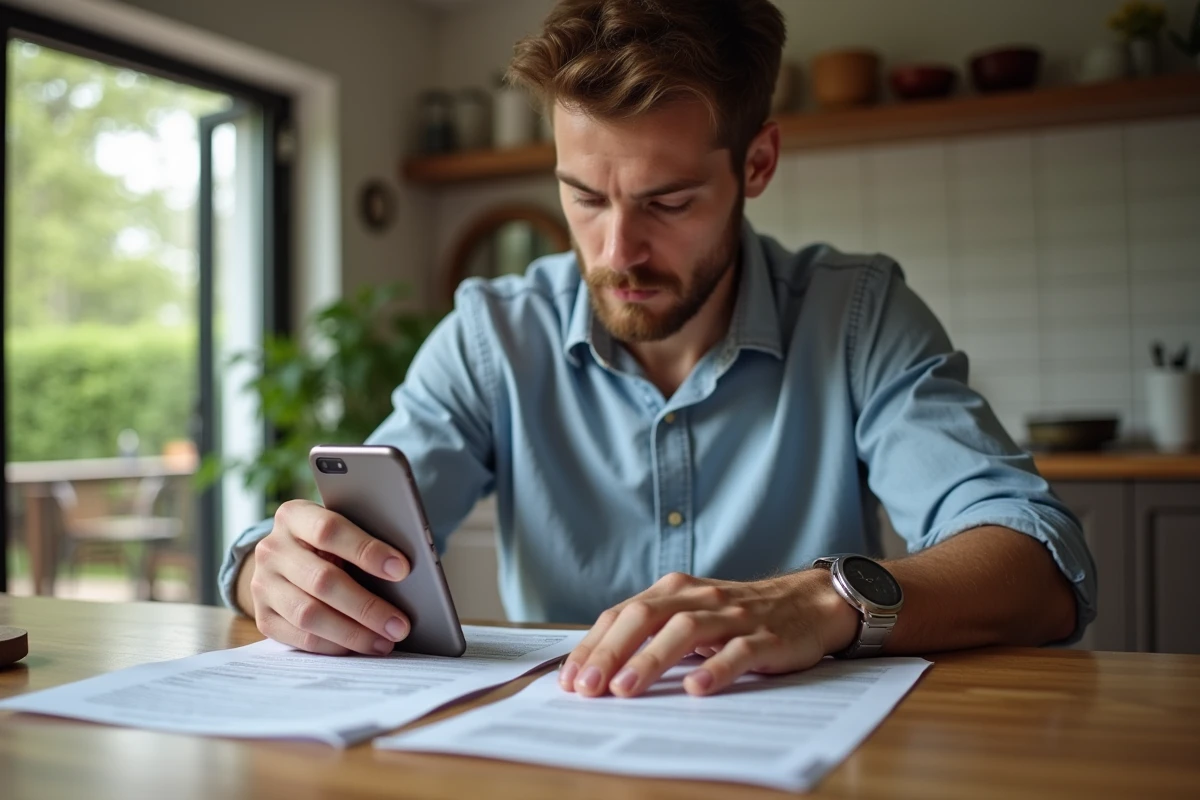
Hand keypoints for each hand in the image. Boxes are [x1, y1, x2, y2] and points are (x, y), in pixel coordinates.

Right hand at [245, 499, 412, 655]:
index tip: (402, 570)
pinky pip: (300, 638)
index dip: (367, 550)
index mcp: (294, 515)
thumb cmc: (330, 542)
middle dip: (367, 606)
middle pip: (322, 580)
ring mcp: (262, 585)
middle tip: (400, 624)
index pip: (330, 530)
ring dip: (354, 633)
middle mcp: (271, 549)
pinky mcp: (263, 617)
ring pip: (309, 614)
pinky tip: (360, 648)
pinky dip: (335, 646)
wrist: (286, 559)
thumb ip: (364, 540)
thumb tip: (403, 572)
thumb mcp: (342, 529)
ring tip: (385, 641)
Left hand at [559, 570, 857, 697]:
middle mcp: (700, 598)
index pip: (623, 614)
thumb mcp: (692, 615)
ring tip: (625, 689)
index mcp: (675, 591)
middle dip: (611, 652)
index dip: (593, 645)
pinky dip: (715, 669)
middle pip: (645, 617)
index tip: (570, 679)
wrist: (809, 603)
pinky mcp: (766, 638)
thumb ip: (653, 632)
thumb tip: (600, 668)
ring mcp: (734, 616)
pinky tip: (696, 689)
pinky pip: (738, 652)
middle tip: (587, 687)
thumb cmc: (739, 617)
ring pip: (685, 631)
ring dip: (651, 659)